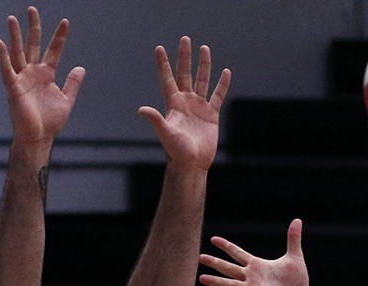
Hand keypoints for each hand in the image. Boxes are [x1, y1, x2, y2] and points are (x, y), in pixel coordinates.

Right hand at [0, 8, 84, 146]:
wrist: (39, 138)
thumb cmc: (50, 122)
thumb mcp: (67, 100)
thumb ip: (73, 84)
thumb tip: (81, 67)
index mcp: (46, 74)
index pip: (54, 50)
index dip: (59, 37)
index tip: (65, 22)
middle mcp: (33, 73)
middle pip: (33, 45)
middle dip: (33, 28)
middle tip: (32, 9)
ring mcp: (22, 78)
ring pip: (17, 52)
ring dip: (15, 36)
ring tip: (12, 18)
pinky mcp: (13, 88)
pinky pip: (7, 70)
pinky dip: (2, 57)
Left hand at [138, 37, 229, 174]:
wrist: (192, 164)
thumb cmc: (177, 151)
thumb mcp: (166, 134)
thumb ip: (156, 119)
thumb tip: (141, 109)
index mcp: (173, 104)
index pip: (167, 79)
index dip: (163, 64)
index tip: (159, 48)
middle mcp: (185, 102)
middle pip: (185, 74)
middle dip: (184, 57)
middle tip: (185, 39)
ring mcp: (198, 107)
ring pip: (202, 81)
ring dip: (204, 65)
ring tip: (205, 48)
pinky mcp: (211, 114)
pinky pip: (218, 95)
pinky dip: (222, 84)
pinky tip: (225, 72)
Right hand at [199, 218, 309, 285]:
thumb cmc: (296, 280)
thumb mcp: (295, 257)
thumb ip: (293, 239)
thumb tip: (297, 220)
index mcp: (257, 265)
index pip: (237, 253)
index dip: (226, 246)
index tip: (213, 239)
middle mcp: (251, 277)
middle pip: (228, 268)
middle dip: (214, 262)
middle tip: (200, 257)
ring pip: (230, 284)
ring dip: (216, 281)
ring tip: (201, 278)